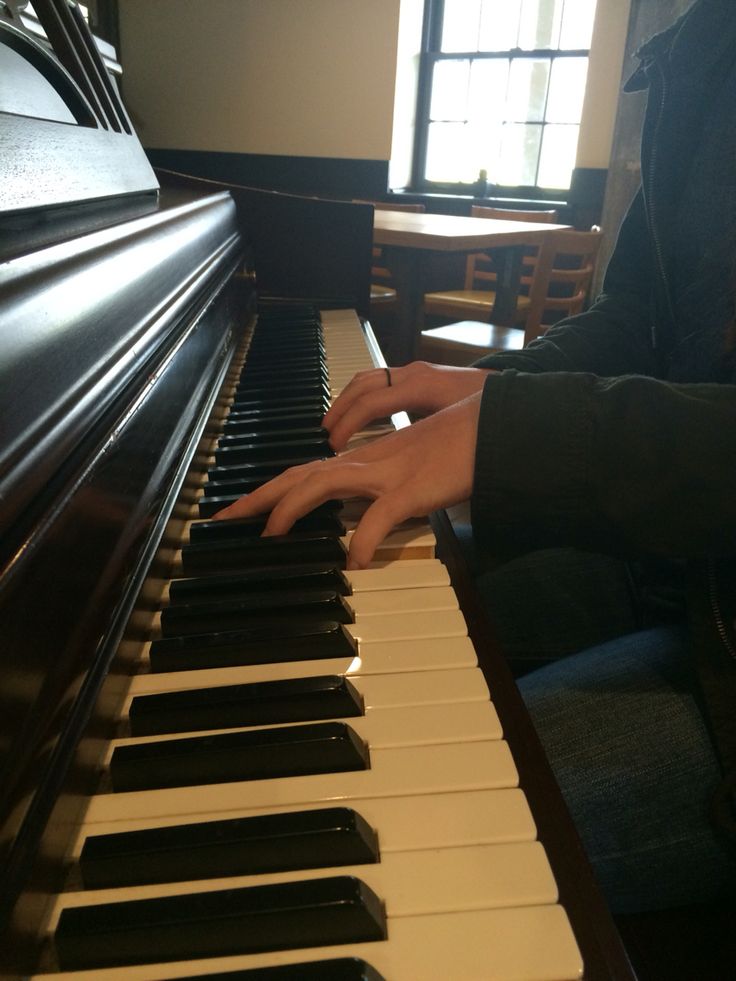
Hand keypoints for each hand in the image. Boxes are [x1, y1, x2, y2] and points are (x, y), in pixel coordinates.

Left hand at [216, 390, 482, 568]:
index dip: (269, 490)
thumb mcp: (409, 474)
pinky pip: (381, 517)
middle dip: (260, 497)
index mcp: (365, 460)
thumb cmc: (455, 449)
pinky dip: (364, 538)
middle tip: (225, 520)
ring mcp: (388, 473)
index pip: (305, 473)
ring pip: (326, 483)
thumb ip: (381, 495)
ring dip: (293, 508)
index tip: (239, 510)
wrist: (492, 426)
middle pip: (300, 475)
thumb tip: (360, 527)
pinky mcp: (414, 489)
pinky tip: (354, 561)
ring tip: (271, 533)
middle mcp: (367, 463)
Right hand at [323, 360, 492, 450]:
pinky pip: (378, 382)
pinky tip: (355, 416)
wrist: (508, 390)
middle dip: (338, 410)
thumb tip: (405, 473)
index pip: (372, 401)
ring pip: (367, 379)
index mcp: (421, 388)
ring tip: (330, 426)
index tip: (333, 445)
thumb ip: (433, 447)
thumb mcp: (459, 432)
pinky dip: (360, 398)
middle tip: (322, 436)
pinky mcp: (417, 377)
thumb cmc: (489, 415)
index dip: (348, 423)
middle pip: (362, 385)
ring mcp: (413, 373)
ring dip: (345, 401)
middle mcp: (412, 375)